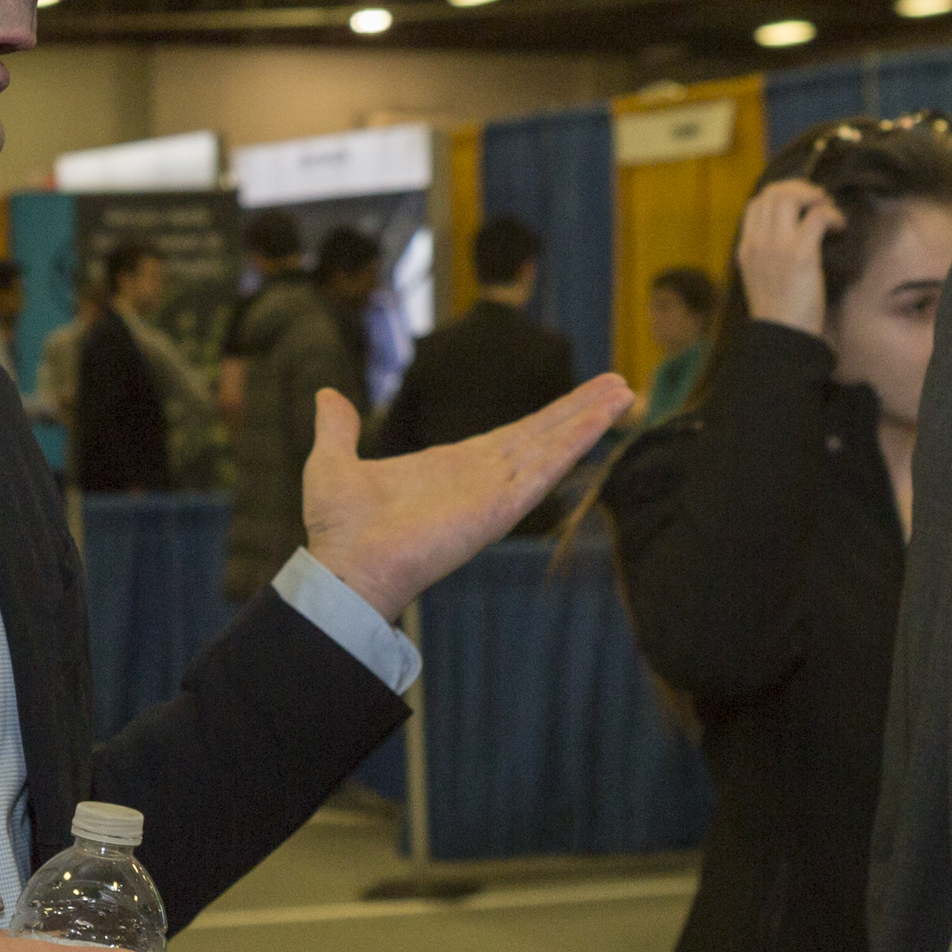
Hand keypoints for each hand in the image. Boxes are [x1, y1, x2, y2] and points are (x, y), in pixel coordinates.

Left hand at [302, 373, 634, 619]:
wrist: (345, 566)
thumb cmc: (339, 528)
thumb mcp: (333, 461)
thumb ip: (338, 427)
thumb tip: (326, 395)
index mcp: (454, 467)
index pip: (514, 436)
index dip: (549, 416)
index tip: (581, 396)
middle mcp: (483, 479)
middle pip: (544, 437)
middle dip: (580, 411)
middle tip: (620, 385)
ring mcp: (496, 493)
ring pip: (553, 448)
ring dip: (589, 420)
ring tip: (625, 393)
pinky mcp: (501, 506)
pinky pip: (546, 468)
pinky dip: (576, 442)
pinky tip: (602, 420)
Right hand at [739, 181, 844, 338]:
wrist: (783, 337)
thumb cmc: (779, 312)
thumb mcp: (761, 277)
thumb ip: (767, 253)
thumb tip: (791, 231)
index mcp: (747, 248)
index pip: (756, 203)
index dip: (780, 193)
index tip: (800, 203)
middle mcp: (758, 242)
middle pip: (773, 193)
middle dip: (800, 188)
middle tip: (819, 199)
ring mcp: (777, 247)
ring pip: (790, 197)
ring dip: (815, 197)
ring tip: (829, 210)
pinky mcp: (800, 256)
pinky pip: (817, 216)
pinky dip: (832, 215)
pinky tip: (839, 227)